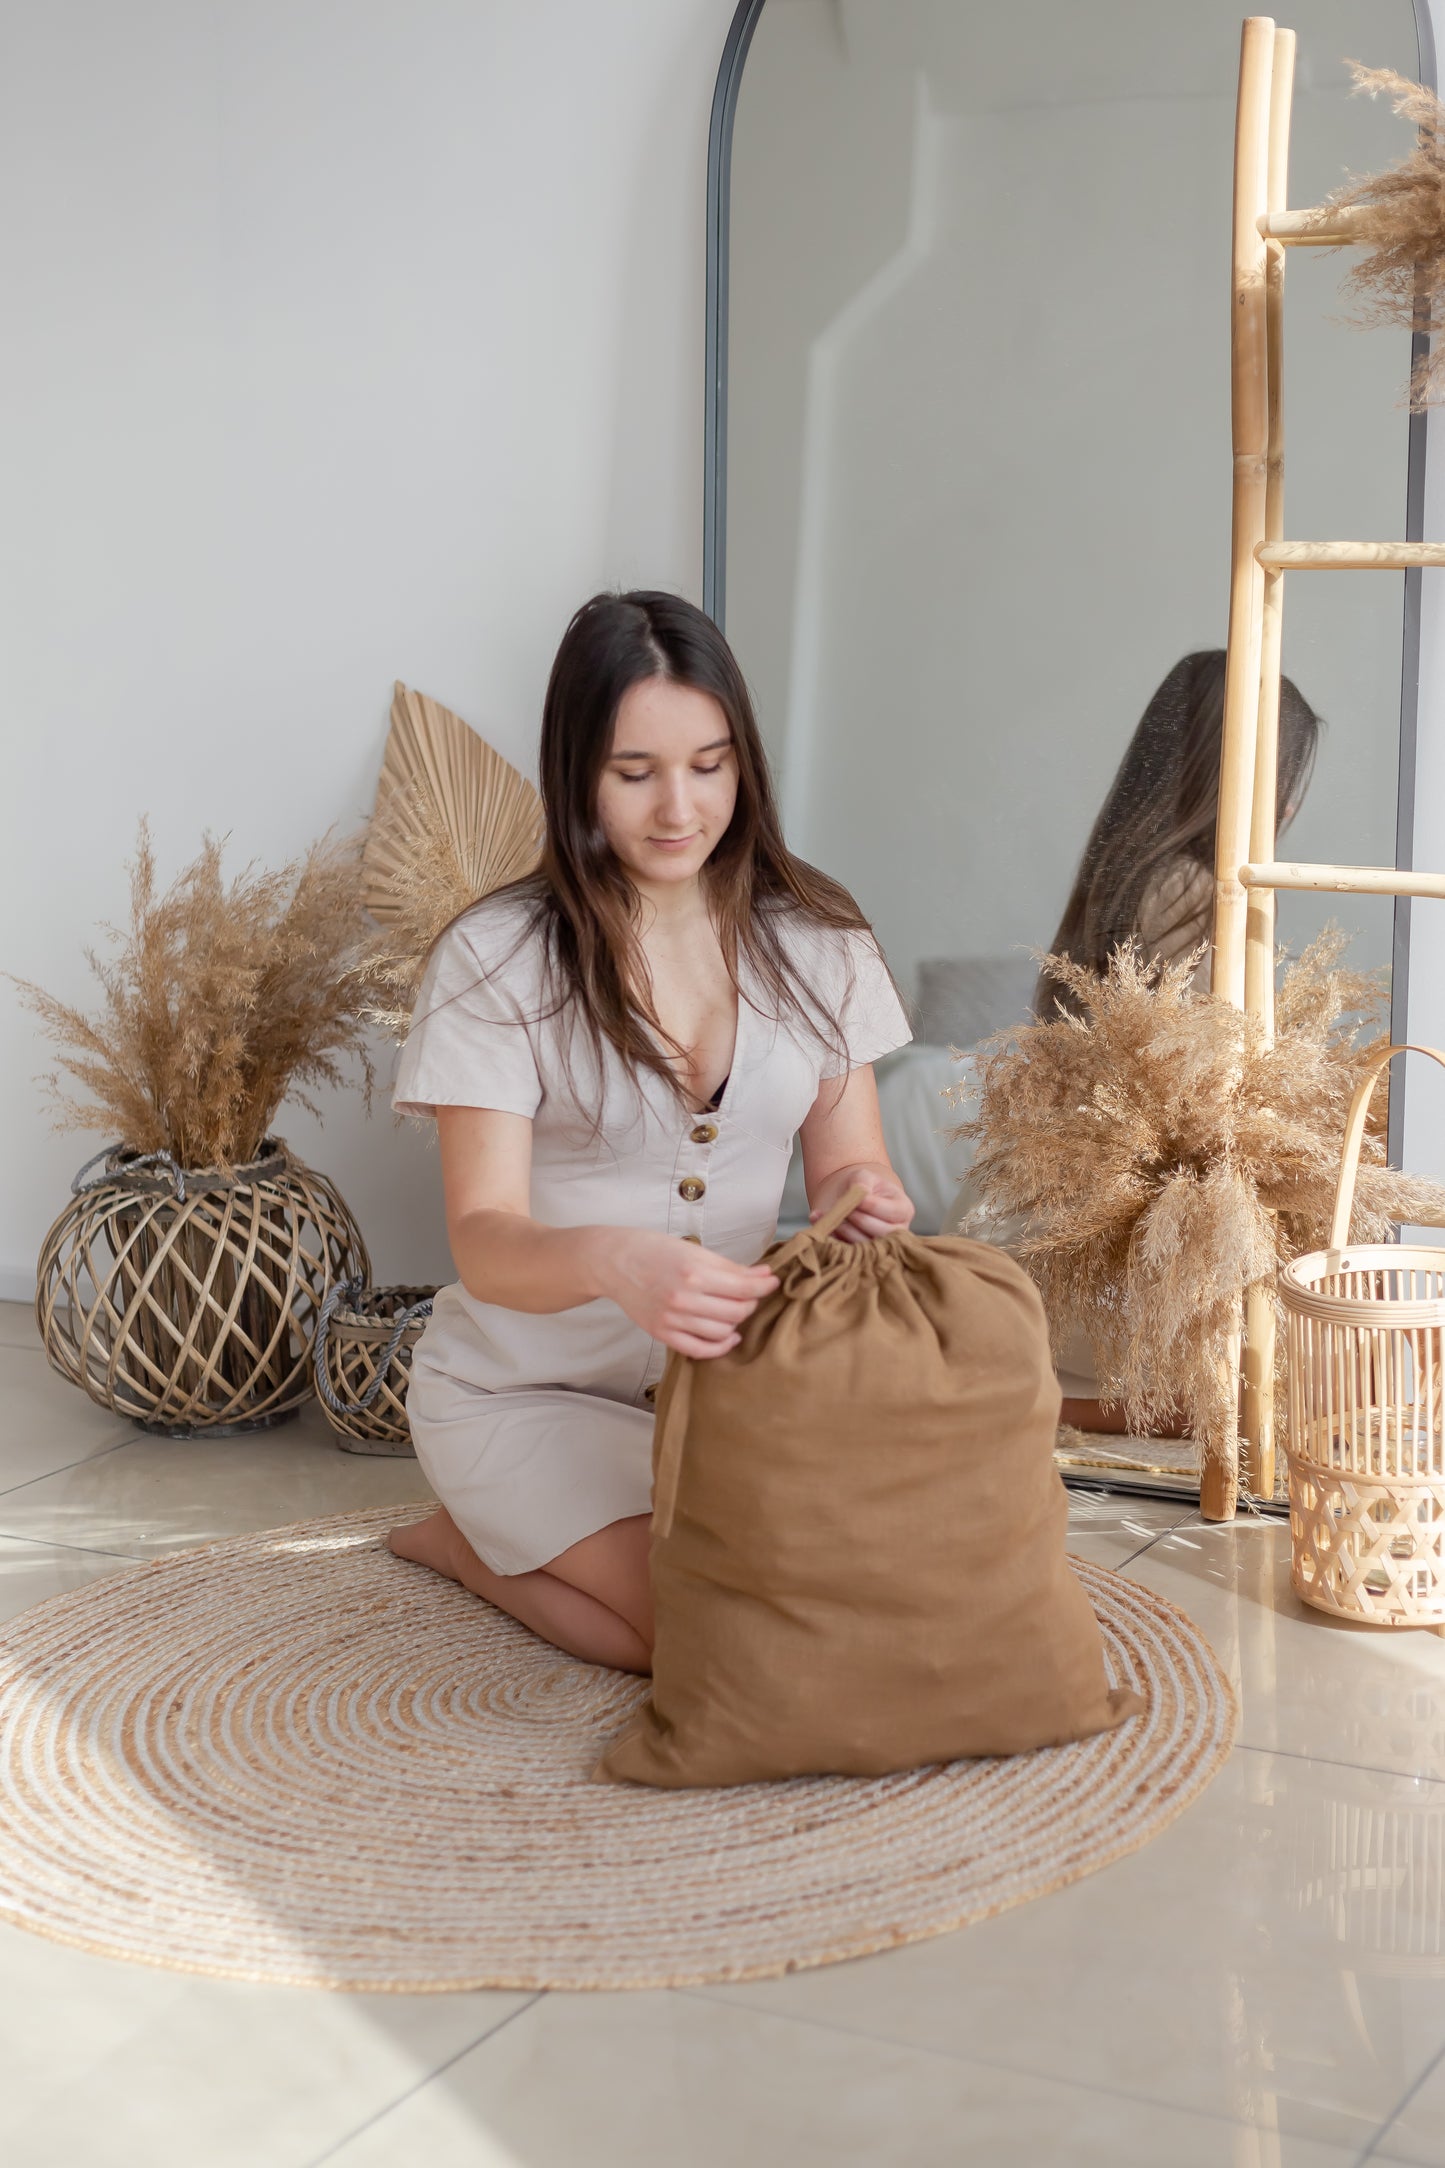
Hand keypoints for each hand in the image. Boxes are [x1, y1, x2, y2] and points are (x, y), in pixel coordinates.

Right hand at [598, 1230, 778, 1359]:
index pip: (744, 1287)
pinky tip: (728, 1336)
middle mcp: (683, 1299)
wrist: (614, 1262)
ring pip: (722, 1331)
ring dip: (736, 1322)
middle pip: (737, 1311)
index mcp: (694, 1272)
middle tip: (752, 1295)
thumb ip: (730, 1266)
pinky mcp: (662, 1334)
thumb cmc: (654, 1250)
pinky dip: (720, 1346)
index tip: (772, 1282)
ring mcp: (672, 1320)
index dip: (764, 1286)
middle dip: (751, 1303)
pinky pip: (700, 1350)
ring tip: (737, 1311)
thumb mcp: (694, 1250)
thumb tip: (763, 1275)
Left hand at [809, 1164, 913, 1244]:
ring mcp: (880, 1246)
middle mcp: (897, 1232)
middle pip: (882, 1233)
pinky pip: (849, 1253)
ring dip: (845, 1230)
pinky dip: (834, 1240)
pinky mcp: (861, 1255)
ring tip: (830, 1215)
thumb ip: (862, 1181)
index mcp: (903, 1209)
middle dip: (859, 1220)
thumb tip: (861, 1194)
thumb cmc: (859, 1184)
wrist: (845, 1197)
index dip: (872, 1206)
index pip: (892, 1213)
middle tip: (844, 1208)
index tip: (857, 1198)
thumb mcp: (862, 1176)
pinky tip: (823, 1226)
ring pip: (866, 1245)